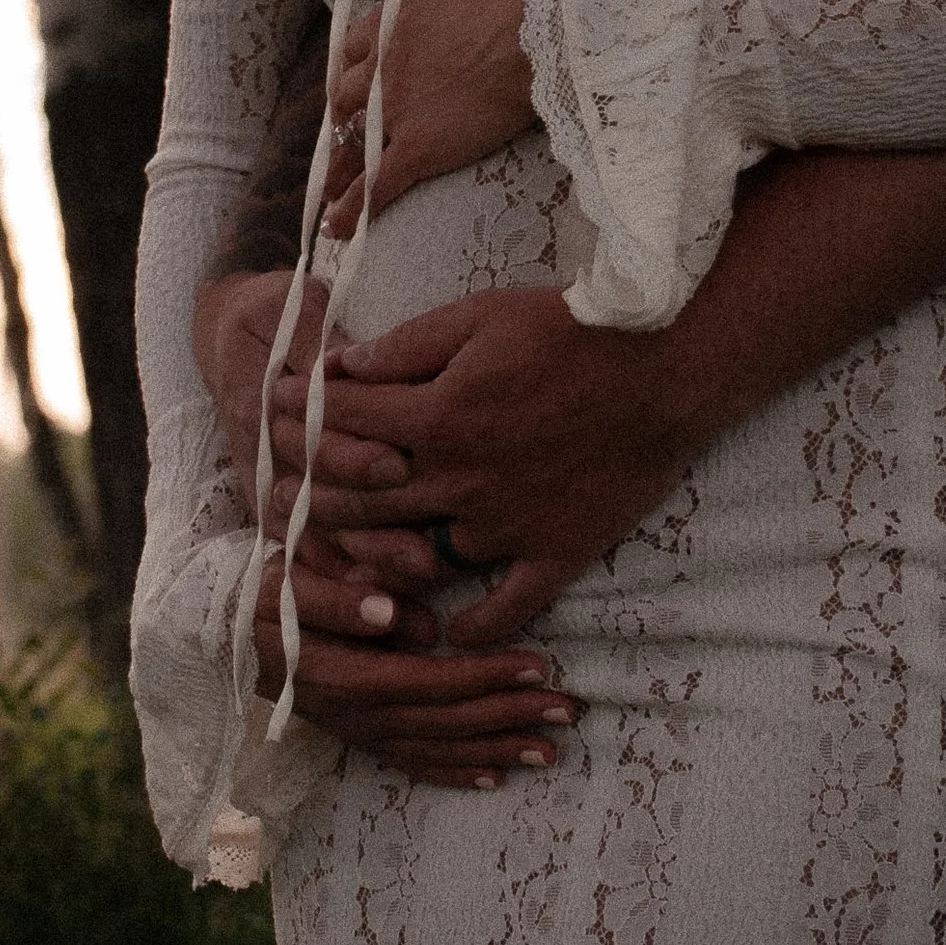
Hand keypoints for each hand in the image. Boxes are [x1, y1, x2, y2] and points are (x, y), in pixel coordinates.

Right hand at [199, 263, 447, 592]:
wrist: (231, 337)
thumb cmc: (275, 316)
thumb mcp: (291, 308)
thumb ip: (318, 340)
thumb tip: (348, 366)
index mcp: (266, 402)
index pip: (309, 436)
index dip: (350, 454)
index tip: (396, 467)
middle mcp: (267, 457)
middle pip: (317, 507)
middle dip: (370, 537)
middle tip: (424, 563)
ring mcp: (273, 491)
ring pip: (313, 548)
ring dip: (362, 579)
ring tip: (413, 611)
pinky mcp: (283, 516)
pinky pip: (307, 565)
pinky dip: (344, 594)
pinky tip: (386, 622)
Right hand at [249, 545, 579, 788]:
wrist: (212, 635)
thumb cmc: (253, 594)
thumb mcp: (284, 581)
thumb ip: (336, 596)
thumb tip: (401, 617)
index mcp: (337, 674)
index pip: (425, 681)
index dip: (484, 676)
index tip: (538, 665)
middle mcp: (351, 713)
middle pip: (443, 722)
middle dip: (509, 716)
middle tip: (569, 709)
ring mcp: (354, 731)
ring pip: (435, 749)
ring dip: (496, 749)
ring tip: (552, 749)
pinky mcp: (355, 736)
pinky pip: (411, 763)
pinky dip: (456, 772)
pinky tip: (497, 778)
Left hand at [256, 285, 706, 647]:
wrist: (667, 368)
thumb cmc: (572, 331)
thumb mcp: (478, 316)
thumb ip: (405, 347)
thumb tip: (341, 369)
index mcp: (435, 419)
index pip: (342, 425)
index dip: (300, 410)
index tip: (279, 404)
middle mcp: (460, 481)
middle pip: (363, 500)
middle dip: (315, 487)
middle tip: (290, 484)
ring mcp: (507, 525)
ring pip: (421, 558)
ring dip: (379, 559)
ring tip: (349, 554)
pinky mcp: (555, 552)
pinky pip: (505, 606)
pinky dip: (473, 625)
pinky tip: (448, 628)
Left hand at [325, 0, 537, 233]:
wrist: (540, 32)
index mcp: (386, 25)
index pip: (351, 50)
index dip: (354, 65)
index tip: (358, 76)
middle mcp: (380, 71)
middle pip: (344, 99)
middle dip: (345, 114)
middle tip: (349, 129)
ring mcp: (395, 114)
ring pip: (351, 147)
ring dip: (337, 169)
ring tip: (328, 191)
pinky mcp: (419, 150)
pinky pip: (375, 188)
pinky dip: (353, 212)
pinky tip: (339, 230)